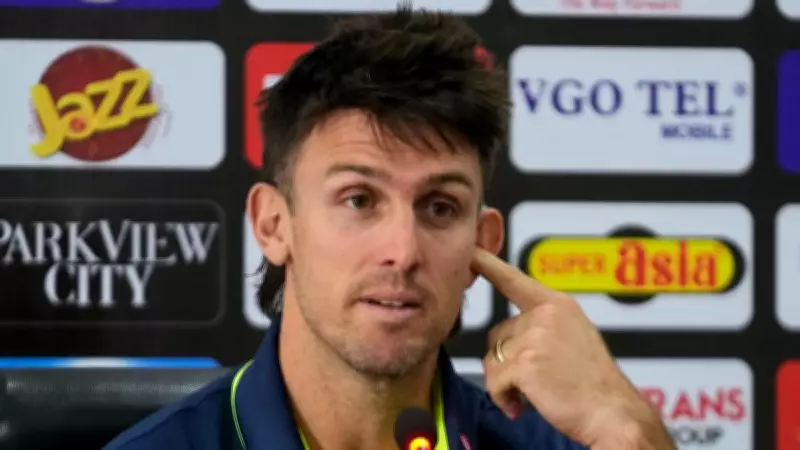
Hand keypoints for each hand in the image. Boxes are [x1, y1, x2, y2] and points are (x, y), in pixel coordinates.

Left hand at [470, 248, 673, 449]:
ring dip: (506, 384)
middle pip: (498, 335)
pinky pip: (495, 383)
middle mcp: (545, 315)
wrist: (614, 415)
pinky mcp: (525, 362)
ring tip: (534, 396)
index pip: (514, 280)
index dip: (487, 265)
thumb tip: (507, 339)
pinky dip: (504, 400)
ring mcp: (535, 337)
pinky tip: (522, 407)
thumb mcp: (574, 340)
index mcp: (558, 306)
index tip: (469, 251)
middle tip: (535, 382)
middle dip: (507, 362)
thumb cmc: (595, 386)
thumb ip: (543, 328)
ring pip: (493, 361)